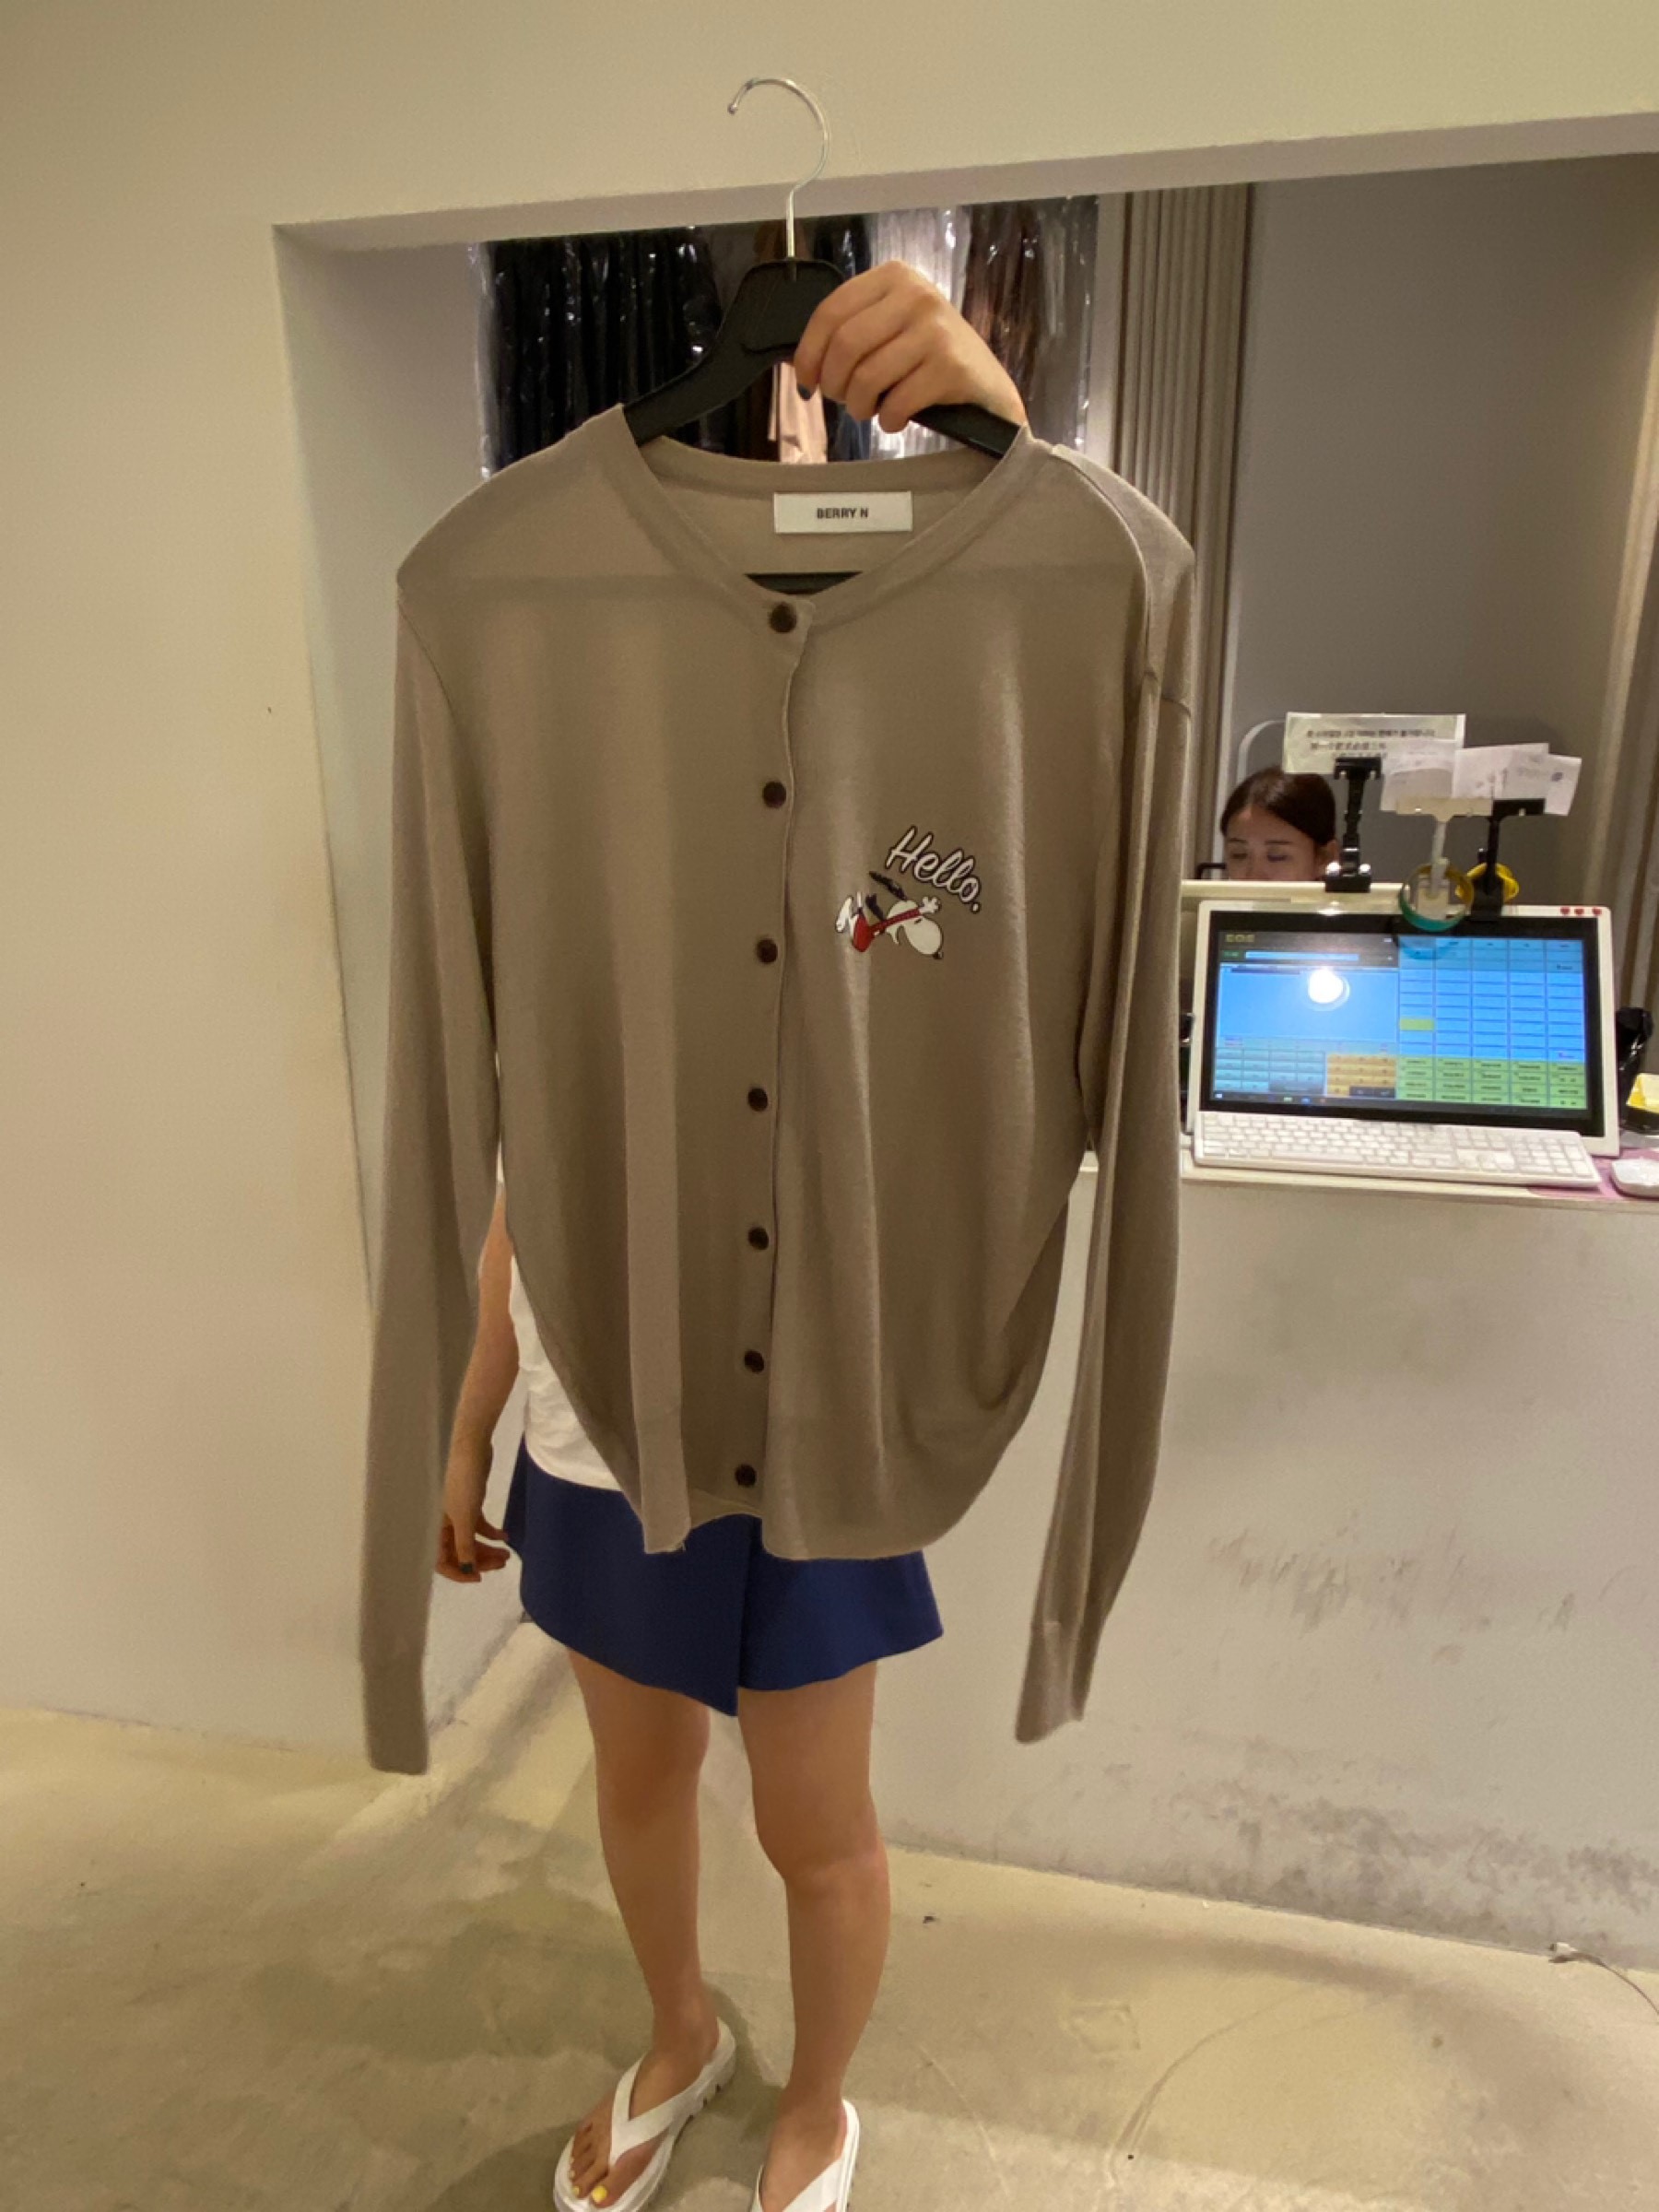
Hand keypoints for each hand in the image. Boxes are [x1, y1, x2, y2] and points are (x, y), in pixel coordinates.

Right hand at [437, 1432, 509, 1582]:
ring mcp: (456, 1512)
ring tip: (507, 1554)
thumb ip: (465, 1547)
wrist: (470, 1446)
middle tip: (501, 1563)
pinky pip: (478, 1524)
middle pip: (459, 1551)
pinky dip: (491, 1532)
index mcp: (434, 1528)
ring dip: (488, 1548)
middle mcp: (442, 1523)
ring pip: (470, 1539)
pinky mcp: (469, 1502)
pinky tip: (506, 1536)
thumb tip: (468, 1571)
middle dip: (480, 1560)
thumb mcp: (464, 1517)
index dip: (459, 1573)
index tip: (480, 1577)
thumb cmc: (462, 1482)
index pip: (442, 1561)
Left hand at [792, 260, 1027, 434]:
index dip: (809, 353)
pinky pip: (896, 402)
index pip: (831, 312)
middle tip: (844, 400)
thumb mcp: (893, 328)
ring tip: (871, 410)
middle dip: (835, 384)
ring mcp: (935, 329)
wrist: (986, 388)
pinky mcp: (949, 366)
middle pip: (845, 345)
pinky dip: (888, 419)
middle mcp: (916, 295)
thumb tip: (803, 364)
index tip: (807, 381)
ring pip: (867, 377)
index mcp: (894, 277)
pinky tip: (896, 418)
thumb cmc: (930, 360)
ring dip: (860, 406)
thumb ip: (854, 331)